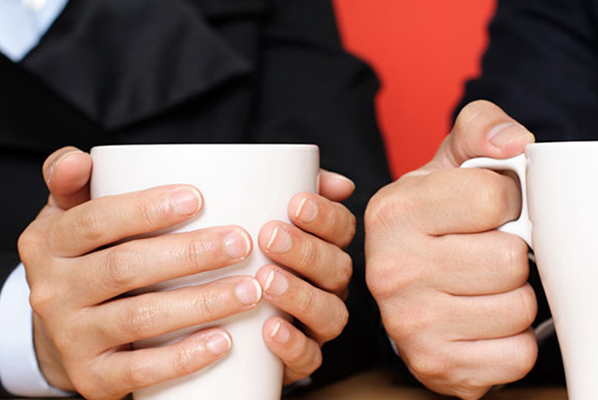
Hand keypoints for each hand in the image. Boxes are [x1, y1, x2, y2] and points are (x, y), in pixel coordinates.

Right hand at [20, 147, 261, 399]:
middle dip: (189, 254)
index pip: (95, 220)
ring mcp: (71, 338)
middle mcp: (53, 291)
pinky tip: (224, 341)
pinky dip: (184, 358)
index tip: (198, 198)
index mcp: (50, 243)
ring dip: (202, 303)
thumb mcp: (69, 218)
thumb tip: (82, 159)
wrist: (64, 336)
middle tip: (242, 243)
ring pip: (140, 318)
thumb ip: (74, 182)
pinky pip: (140, 371)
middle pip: (125, 268)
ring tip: (250, 290)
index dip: (146, 209)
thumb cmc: (87, 261)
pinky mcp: (93, 378)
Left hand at [255, 170, 355, 383]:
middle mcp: (329, 286)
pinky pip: (309, 357)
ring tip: (267, 281)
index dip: (325, 216)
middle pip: (337, 268)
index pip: (341, 228)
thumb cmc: (242, 256)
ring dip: (301, 295)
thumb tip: (333, 177)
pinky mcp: (299, 359)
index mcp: (325, 248)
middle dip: (306, 251)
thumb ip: (289, 187)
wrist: (211, 318)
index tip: (296, 203)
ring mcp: (317, 324)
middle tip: (269, 237)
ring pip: (330, 313)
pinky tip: (270, 328)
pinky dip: (293, 344)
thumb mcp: (256, 214)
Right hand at [365, 101, 537, 398]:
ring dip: (516, 297)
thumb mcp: (452, 162)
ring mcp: (410, 325)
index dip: (510, 201)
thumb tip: (516, 145)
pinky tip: (488, 322)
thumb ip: (482, 128)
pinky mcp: (436, 366)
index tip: (492, 210)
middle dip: (512, 252)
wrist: (412, 289)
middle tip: (488, 251)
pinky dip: (514, 340)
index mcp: (394, 211)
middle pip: (510, 259)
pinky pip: (518, 356)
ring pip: (519, 308)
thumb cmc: (440, 220)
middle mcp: (392, 270)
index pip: (495, 198)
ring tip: (487, 286)